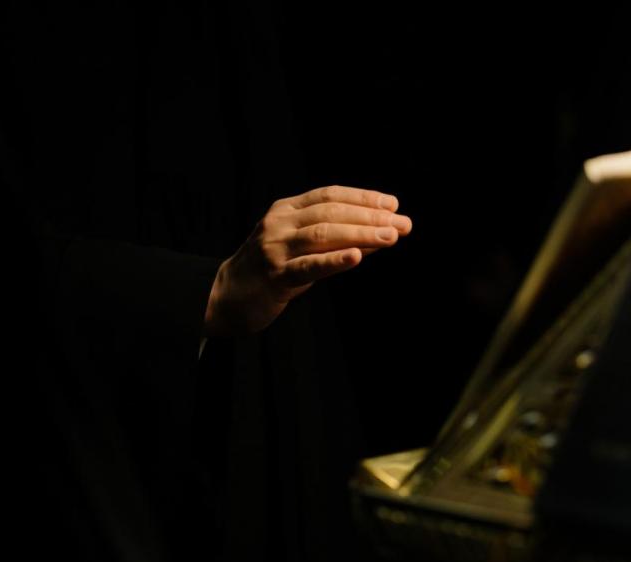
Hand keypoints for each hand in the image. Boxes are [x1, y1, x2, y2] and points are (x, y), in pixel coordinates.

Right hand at [204, 185, 411, 335]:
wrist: (226, 297)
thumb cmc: (272, 270)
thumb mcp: (303, 247)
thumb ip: (337, 239)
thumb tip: (381, 233)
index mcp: (287, 209)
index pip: (331, 195)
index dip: (363, 197)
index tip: (393, 204)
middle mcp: (280, 223)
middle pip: (331, 212)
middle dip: (371, 217)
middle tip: (403, 224)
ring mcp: (275, 248)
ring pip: (323, 234)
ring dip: (361, 234)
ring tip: (390, 237)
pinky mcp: (274, 276)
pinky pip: (309, 266)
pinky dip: (335, 260)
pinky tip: (357, 257)